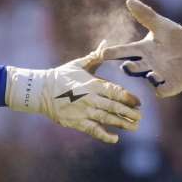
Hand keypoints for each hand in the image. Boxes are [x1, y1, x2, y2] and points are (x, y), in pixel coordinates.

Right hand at [5, 43, 141, 143]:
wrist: (41, 91)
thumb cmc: (62, 76)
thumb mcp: (79, 64)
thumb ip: (95, 56)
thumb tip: (106, 43)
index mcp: (92, 84)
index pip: (115, 92)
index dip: (128, 98)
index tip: (139, 103)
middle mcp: (90, 98)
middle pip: (114, 107)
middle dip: (129, 113)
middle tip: (140, 117)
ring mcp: (83, 111)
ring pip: (106, 119)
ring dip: (122, 124)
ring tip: (134, 127)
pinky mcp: (76, 122)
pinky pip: (93, 130)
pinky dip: (104, 135)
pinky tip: (115, 138)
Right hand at [100, 0, 181, 97]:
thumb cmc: (175, 39)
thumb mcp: (162, 26)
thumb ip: (147, 16)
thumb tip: (130, 1)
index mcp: (143, 49)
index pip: (126, 50)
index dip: (114, 52)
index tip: (103, 54)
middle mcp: (147, 64)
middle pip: (133, 67)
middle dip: (128, 68)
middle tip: (125, 66)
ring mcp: (158, 76)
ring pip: (146, 79)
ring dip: (146, 79)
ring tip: (148, 75)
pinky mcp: (170, 85)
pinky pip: (163, 89)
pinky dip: (161, 89)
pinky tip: (159, 89)